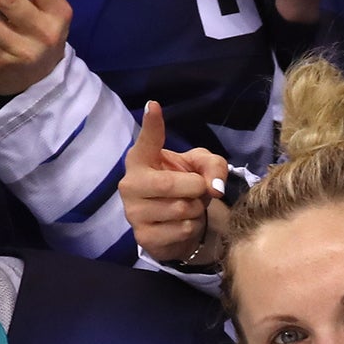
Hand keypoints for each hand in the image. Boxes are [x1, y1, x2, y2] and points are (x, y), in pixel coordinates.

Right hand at [118, 101, 228, 264]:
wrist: (177, 225)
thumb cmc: (185, 187)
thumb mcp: (201, 168)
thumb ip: (213, 166)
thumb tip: (213, 187)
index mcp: (141, 160)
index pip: (147, 141)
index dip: (152, 125)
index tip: (154, 106)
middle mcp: (130, 184)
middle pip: (170, 184)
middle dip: (195, 187)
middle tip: (198, 190)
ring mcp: (133, 213)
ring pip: (180, 209)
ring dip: (195, 209)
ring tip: (188, 207)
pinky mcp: (143, 237)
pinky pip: (182, 230)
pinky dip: (191, 228)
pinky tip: (181, 225)